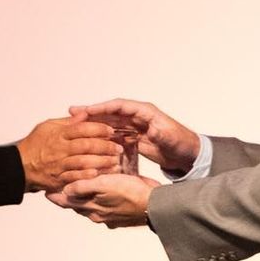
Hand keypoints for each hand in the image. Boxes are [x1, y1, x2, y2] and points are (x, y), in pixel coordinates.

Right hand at [15, 119, 124, 192]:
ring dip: (101, 162)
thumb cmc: (34, 144)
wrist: (19, 166)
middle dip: (105, 146)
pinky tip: (100, 174)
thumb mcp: (48, 126)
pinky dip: (88, 176)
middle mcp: (59, 149)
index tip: (111, 130)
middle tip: (118, 148)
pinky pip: (75, 177)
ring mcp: (59, 165)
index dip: (98, 129)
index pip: (82, 128)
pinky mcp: (58, 179)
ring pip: (83, 162)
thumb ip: (68, 122)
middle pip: (86, 146)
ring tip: (115, 162)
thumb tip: (84, 114)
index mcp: (58, 134)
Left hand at [50, 173, 157, 227]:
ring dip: (87, 196)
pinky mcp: (122, 212)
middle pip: (78, 205)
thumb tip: (65, 190)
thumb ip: (83, 187)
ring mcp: (111, 215)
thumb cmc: (131, 194)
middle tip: (61, 187)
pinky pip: (107, 204)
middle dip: (70, 196)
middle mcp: (99, 214)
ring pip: (93, 204)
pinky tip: (106, 190)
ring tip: (82, 186)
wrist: (155, 205)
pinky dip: (103, 197)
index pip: (67, 203)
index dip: (56, 196)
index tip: (45, 191)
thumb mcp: (104, 186)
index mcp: (92, 209)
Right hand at [69, 100, 198, 175]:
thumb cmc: (182, 144)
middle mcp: (138, 116)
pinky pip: (113, 133)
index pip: (119, 106)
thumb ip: (163, 134)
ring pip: (109, 122)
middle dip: (92, 112)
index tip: (86, 111)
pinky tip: (87, 139)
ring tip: (74, 124)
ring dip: (92, 123)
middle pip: (110, 112)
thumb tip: (154, 130)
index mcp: (146, 112)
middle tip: (72, 114)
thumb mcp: (173, 139)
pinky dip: (100, 134)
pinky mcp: (132, 137)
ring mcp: (134, 126)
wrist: (187, 154)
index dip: (102, 108)